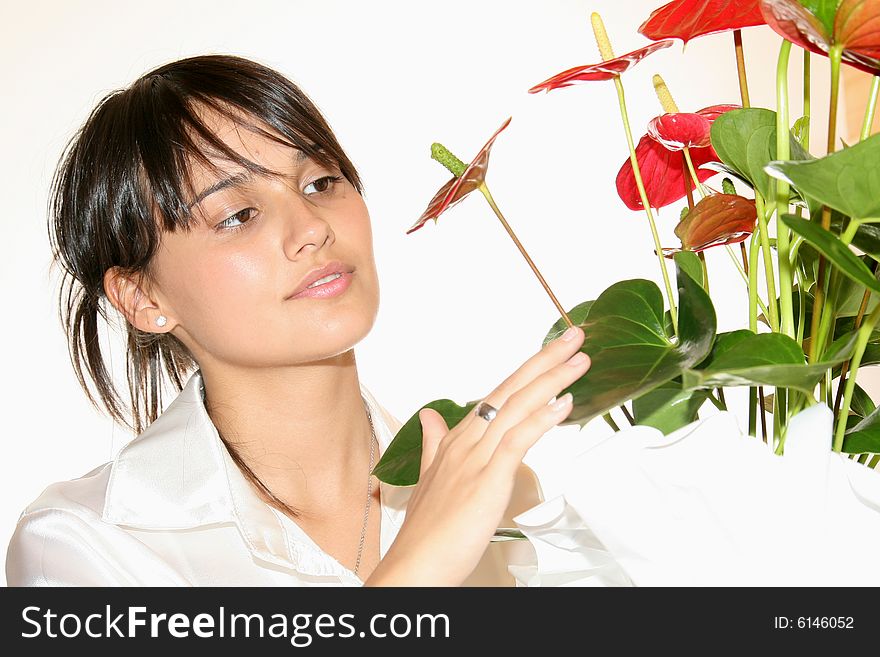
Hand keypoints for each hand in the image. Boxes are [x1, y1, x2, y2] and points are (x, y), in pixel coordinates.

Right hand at [364, 324, 588, 585]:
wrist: (413, 566)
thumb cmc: (426, 530)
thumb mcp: (428, 477)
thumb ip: (433, 442)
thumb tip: (429, 414)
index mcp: (457, 440)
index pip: (497, 394)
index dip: (527, 370)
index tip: (553, 351)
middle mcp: (466, 442)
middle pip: (510, 391)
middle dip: (545, 360)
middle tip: (575, 336)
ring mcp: (475, 460)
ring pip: (515, 409)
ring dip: (550, 381)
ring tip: (579, 360)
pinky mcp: (486, 482)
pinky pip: (515, 443)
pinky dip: (539, 421)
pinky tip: (562, 404)